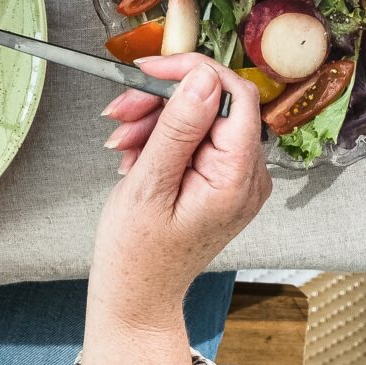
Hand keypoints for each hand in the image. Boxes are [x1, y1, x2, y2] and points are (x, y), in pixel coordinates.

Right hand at [79, 53, 270, 364]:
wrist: (138, 293)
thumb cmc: (138, 250)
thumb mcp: (150, 184)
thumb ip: (179, 129)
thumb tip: (203, 79)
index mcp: (238, 177)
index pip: (233, 95)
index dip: (190, 72)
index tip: (146, 71)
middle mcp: (248, 175)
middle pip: (213, 104)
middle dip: (161, 100)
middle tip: (117, 113)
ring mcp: (236, 179)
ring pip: (199, 118)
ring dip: (154, 119)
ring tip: (120, 143)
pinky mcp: (220, 181)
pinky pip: (195, 139)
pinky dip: (161, 137)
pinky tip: (134, 155)